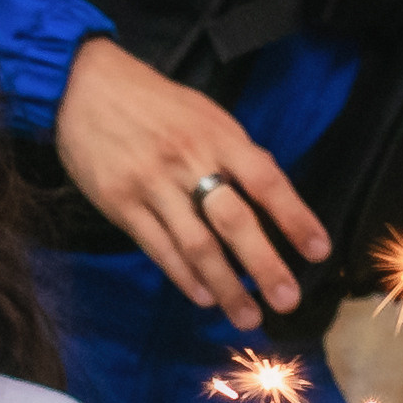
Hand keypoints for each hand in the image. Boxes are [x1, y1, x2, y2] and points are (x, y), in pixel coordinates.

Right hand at [55, 36, 328, 328]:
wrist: (84, 86)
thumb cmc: (154, 103)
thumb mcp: (203, 115)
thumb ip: (234, 154)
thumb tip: (269, 198)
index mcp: (217, 136)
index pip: (266, 181)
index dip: (295, 217)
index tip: (318, 251)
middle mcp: (188, 161)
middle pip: (233, 221)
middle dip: (264, 265)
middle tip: (288, 301)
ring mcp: (152, 184)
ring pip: (196, 245)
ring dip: (226, 286)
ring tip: (247, 316)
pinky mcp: (120, 203)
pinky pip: (159, 248)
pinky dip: (184, 277)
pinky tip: (204, 297)